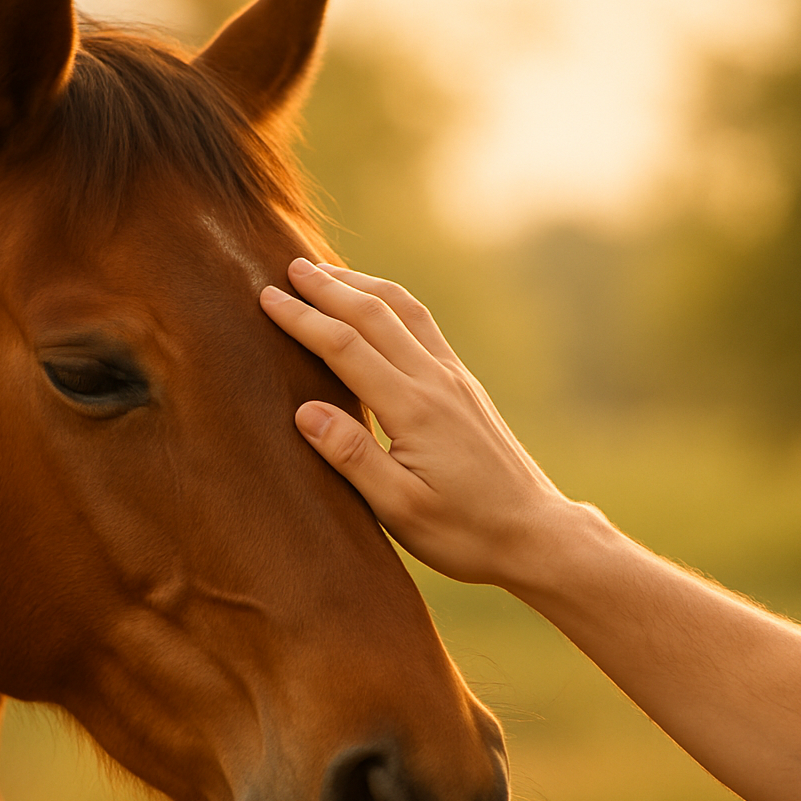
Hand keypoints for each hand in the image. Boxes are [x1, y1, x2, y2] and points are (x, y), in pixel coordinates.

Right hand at [261, 258, 578, 587]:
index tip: (267, 298)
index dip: (303, 320)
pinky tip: (377, 306)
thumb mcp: (400, 508)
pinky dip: (391, 304)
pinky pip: (423, 327)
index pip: (346, 348)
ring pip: (405, 311)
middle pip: (375, 314)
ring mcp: (455, 379)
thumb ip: (352, 456)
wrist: (533, 533)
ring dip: (363, 285)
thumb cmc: (463, 532)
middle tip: (288, 267)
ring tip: (327, 273)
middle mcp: (436, 382)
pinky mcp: (465, 386)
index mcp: (414, 410)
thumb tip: (304, 411)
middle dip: (328, 288)